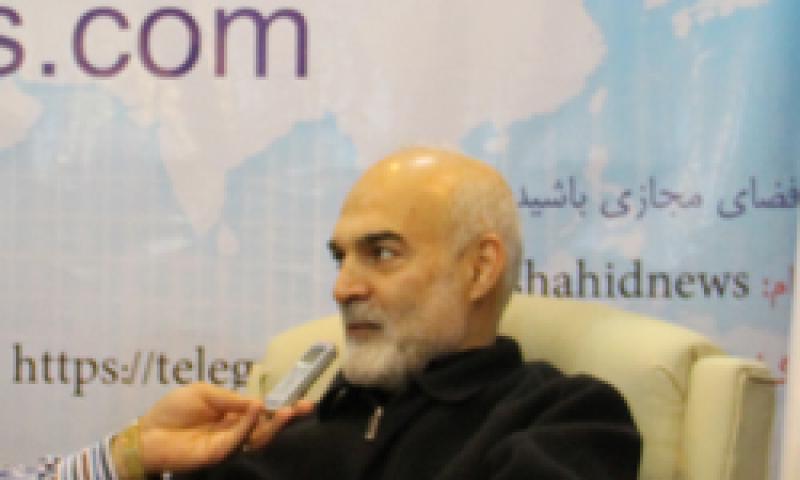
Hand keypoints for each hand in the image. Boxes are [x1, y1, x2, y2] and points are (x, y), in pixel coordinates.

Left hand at [116, 383, 311, 475]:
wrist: (146, 433)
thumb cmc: (172, 411)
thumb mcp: (205, 393)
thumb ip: (230, 398)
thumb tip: (258, 401)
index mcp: (232, 415)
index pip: (262, 412)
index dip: (281, 406)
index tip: (302, 401)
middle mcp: (234, 431)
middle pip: (266, 427)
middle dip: (287, 418)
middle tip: (305, 407)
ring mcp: (227, 444)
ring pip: (257, 437)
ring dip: (272, 423)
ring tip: (286, 410)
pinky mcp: (217, 454)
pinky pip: (238, 440)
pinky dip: (248, 425)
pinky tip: (256, 410)